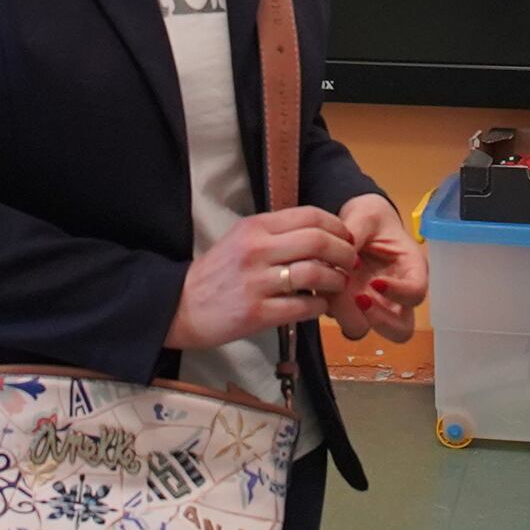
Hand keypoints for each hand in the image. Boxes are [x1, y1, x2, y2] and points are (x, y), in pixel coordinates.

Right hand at [174, 206, 356, 349]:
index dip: (337, 227)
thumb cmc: (218, 272)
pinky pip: (303, 306)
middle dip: (344, 251)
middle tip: (349, 261)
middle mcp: (256, 250)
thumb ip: (277, 233)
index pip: (310, 216)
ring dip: (336, 280)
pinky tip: (319, 305)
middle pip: (318, 241)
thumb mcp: (241, 239)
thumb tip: (322, 233)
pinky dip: (319, 305)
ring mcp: (256, 283)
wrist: (180, 305)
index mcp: (255, 227)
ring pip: (315, 273)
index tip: (346, 238)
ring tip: (337, 284)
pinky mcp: (257, 313)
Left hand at [329, 189, 426, 340]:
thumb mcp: (366, 214)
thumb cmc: (370, 218)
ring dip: (350, 318)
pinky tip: (324, 288)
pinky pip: (343, 321)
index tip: (376, 282)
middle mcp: (396, 295)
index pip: (416, 292)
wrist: (355, 223)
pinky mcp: (350, 308)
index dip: (399, 293)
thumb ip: (356, 231)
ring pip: (369, 331)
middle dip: (379, 320)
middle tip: (359, 299)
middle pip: (400, 329)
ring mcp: (373, 305)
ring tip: (335, 292)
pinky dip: (332, 310)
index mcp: (411, 269)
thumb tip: (346, 256)